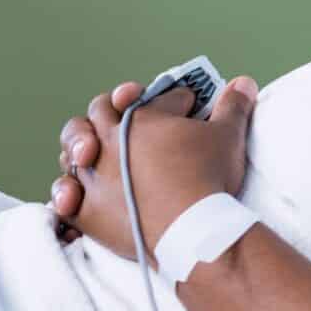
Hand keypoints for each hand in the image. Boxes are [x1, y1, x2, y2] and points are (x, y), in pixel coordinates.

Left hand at [51, 77, 258, 262]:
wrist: (191, 229)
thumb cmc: (208, 176)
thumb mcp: (228, 135)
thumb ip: (233, 106)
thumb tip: (243, 82)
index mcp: (140, 117)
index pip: (156, 98)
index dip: (175, 99)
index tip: (189, 105)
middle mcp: (109, 141)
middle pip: (98, 112)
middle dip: (112, 108)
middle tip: (130, 113)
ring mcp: (94, 176)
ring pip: (73, 153)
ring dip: (81, 150)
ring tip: (92, 155)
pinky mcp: (87, 211)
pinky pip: (67, 200)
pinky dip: (69, 197)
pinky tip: (74, 198)